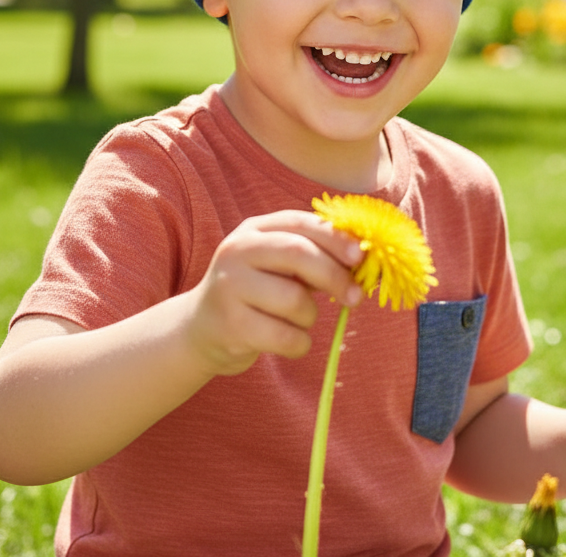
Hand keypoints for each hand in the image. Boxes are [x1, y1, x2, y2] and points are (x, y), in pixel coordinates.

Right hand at [185, 210, 364, 377]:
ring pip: (295, 300)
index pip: (301, 223)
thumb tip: (365, 260)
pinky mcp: (230, 325)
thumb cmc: (256, 294)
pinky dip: (300, 343)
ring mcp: (229, 287)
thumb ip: (313, 256)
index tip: (361, 256)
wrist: (200, 331)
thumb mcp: (277, 265)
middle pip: (298, 254)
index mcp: (254, 229)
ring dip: (311, 316)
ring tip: (299, 320)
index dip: (335, 238)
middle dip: (335, 276)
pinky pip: (285, 336)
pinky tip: (291, 341)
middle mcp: (237, 251)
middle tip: (355, 296)